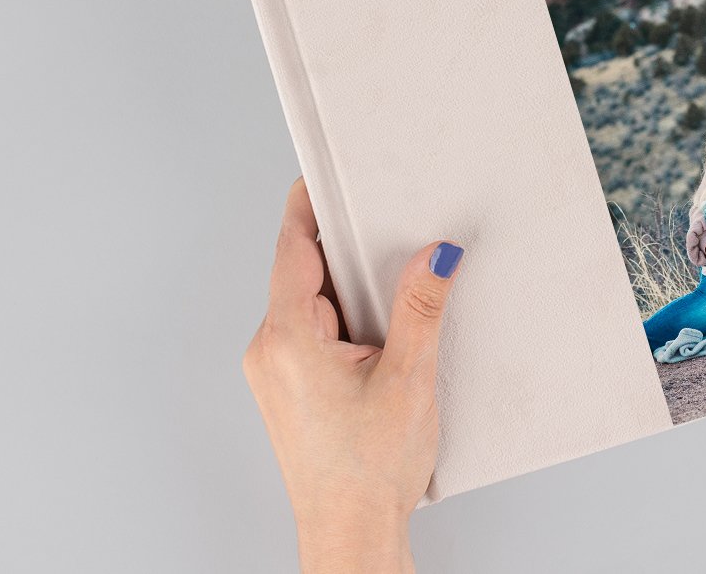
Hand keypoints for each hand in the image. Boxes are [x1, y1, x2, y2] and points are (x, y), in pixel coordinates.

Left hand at [242, 178, 460, 572]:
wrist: (351, 535)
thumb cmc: (369, 471)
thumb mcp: (409, 377)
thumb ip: (420, 306)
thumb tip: (436, 252)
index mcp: (288, 338)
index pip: (292, 247)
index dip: (309, 204)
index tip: (324, 171)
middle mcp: (269, 351)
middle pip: (303, 271)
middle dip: (346, 248)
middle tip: (388, 222)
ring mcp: (275, 372)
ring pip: (310, 304)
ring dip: (350, 290)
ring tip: (396, 284)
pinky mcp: (289, 390)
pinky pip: (312, 333)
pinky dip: (344, 320)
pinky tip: (383, 330)